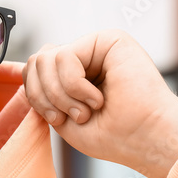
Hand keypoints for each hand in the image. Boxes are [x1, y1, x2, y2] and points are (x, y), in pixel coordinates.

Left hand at [22, 30, 177, 177]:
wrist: (146, 139)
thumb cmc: (112, 136)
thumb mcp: (62, 117)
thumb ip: (43, 91)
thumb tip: (31, 60)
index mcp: (74, 75)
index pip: (33, 70)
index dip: (34, 95)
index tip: (57, 119)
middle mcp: (84, 57)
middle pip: (35, 62)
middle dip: (44, 96)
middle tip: (71, 116)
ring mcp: (95, 47)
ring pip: (45, 58)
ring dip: (61, 94)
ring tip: (87, 110)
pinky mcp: (107, 39)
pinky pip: (64, 56)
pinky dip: (74, 86)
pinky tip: (98, 98)